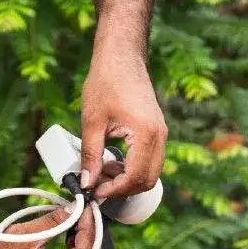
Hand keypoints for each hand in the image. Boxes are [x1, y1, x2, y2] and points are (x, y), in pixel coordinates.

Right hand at [0, 203, 101, 248]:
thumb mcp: (26, 234)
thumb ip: (53, 222)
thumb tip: (74, 209)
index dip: (89, 231)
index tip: (86, 210)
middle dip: (92, 239)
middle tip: (87, 215)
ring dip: (84, 243)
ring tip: (78, 220)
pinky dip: (74, 247)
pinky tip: (69, 231)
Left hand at [81, 49, 166, 201]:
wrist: (121, 56)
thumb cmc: (106, 82)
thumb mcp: (92, 122)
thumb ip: (91, 156)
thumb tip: (87, 183)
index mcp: (146, 134)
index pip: (134, 177)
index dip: (114, 190)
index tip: (95, 192)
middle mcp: (159, 136)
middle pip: (147, 180)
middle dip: (123, 189)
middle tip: (98, 186)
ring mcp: (160, 134)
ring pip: (150, 172)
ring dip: (128, 179)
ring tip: (102, 172)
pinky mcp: (156, 132)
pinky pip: (149, 160)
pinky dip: (132, 168)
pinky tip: (112, 162)